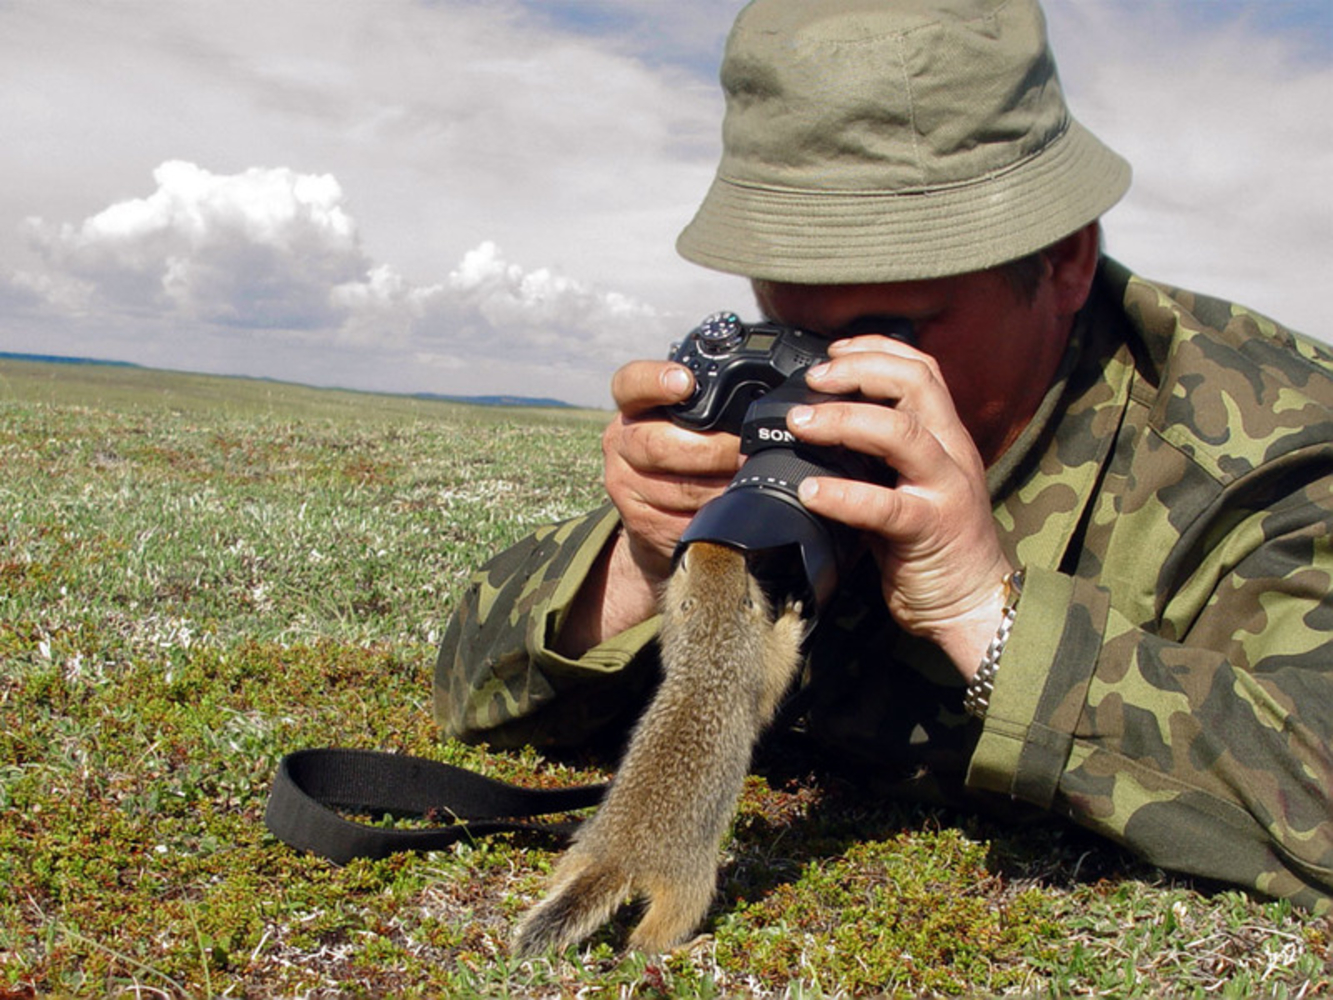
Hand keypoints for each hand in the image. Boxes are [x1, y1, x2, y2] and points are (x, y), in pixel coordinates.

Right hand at [554, 360, 739, 655]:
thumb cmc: (698, 467)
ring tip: (750, 487)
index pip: (631, 384)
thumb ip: (717, 412)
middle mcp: (620, 443)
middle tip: (745, 454)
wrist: (666, 530)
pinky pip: (675, 524)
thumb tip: (776, 401)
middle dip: (708, 451)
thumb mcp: (697, 430)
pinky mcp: (640, 526)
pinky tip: (730, 520)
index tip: (686, 386)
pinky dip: (709, 522)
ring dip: (716, 491)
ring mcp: (624, 486)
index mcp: (634, 407)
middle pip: (655, 444)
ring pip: (670, 488)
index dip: (656, 383)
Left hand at [787, 335, 1013, 679]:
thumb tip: (820, 430)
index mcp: (945, 437)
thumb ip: (878, 457)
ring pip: (900, 432)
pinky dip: (842, 494)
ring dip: (843, 420)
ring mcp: (944, 488)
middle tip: (812, 380)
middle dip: (857, 372)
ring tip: (801, 423)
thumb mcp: (909, 485)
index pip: (921, 369)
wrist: (973, 604)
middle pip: (914, 383)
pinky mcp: (930, 528)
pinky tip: (811, 492)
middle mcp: (951, 452)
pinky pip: (884, 504)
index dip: (876, 350)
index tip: (832, 352)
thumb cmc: (934, 545)